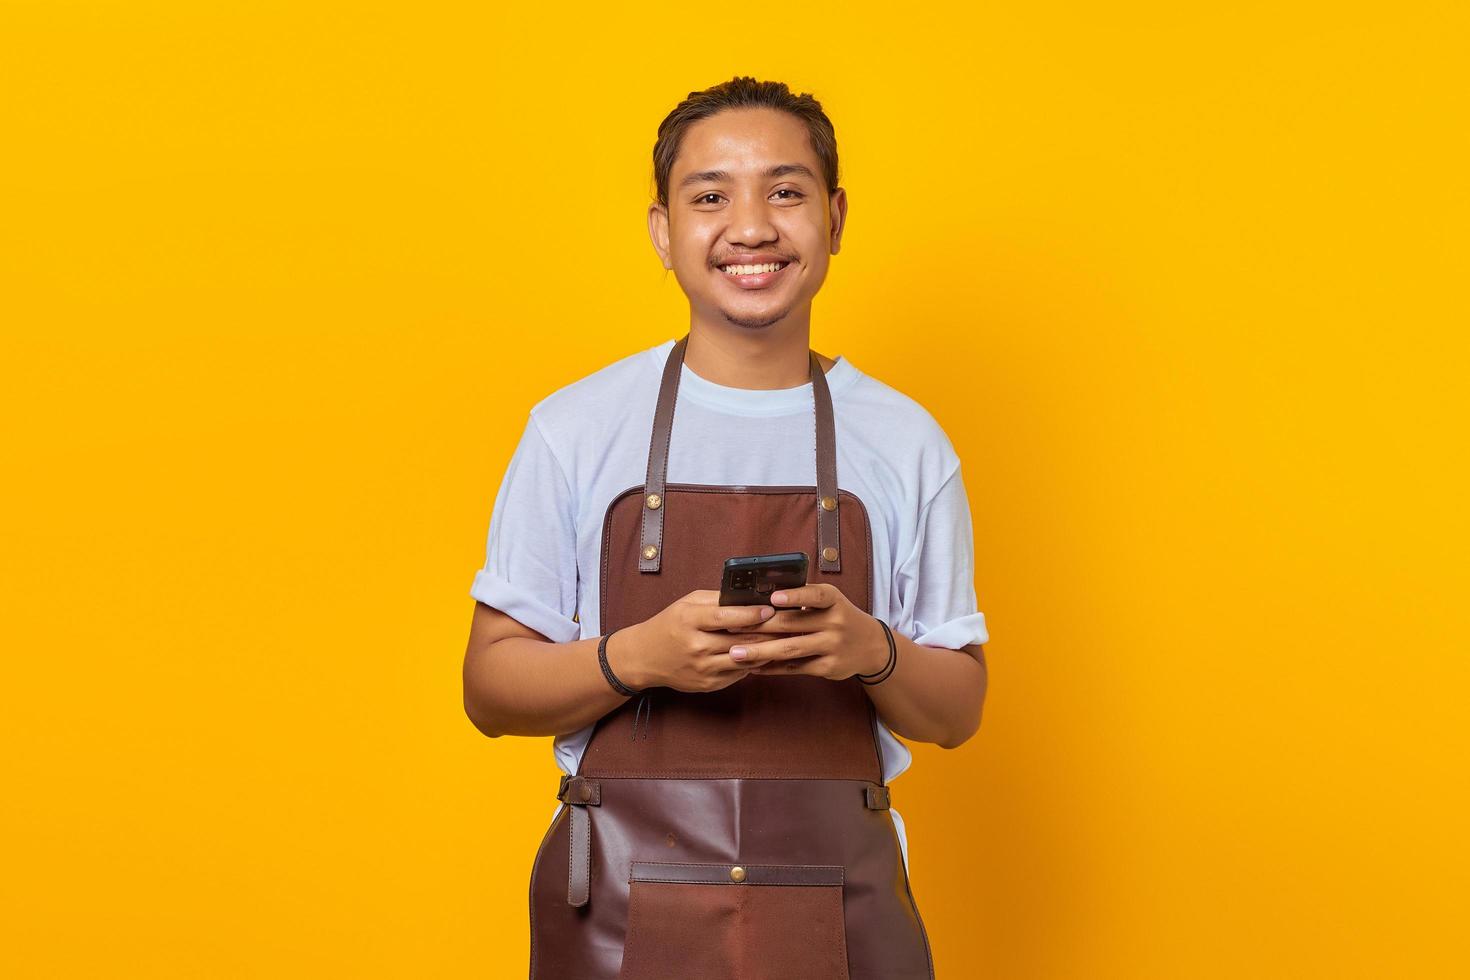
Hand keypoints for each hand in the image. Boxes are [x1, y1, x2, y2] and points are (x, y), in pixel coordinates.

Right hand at [618, 590, 781, 692]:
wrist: (645, 657)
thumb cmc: (670, 625)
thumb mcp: (687, 604)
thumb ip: (717, 599)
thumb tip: (749, 596)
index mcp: (689, 621)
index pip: (725, 617)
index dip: (751, 614)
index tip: (770, 610)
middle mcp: (696, 647)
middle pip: (740, 641)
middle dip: (767, 633)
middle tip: (789, 625)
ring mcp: (703, 669)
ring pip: (744, 660)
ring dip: (766, 650)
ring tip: (785, 640)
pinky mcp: (708, 685)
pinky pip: (739, 674)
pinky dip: (753, 663)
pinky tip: (767, 654)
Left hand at [725, 583, 889, 680]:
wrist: (870, 646)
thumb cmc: (838, 617)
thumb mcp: (830, 601)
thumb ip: (803, 598)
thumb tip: (761, 598)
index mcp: (832, 600)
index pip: (814, 595)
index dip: (794, 596)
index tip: (772, 598)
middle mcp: (834, 622)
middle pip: (792, 625)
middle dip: (759, 627)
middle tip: (731, 628)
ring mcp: (832, 646)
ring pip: (791, 649)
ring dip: (760, 651)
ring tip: (736, 653)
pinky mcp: (828, 667)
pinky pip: (795, 668)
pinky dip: (773, 668)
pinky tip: (753, 667)